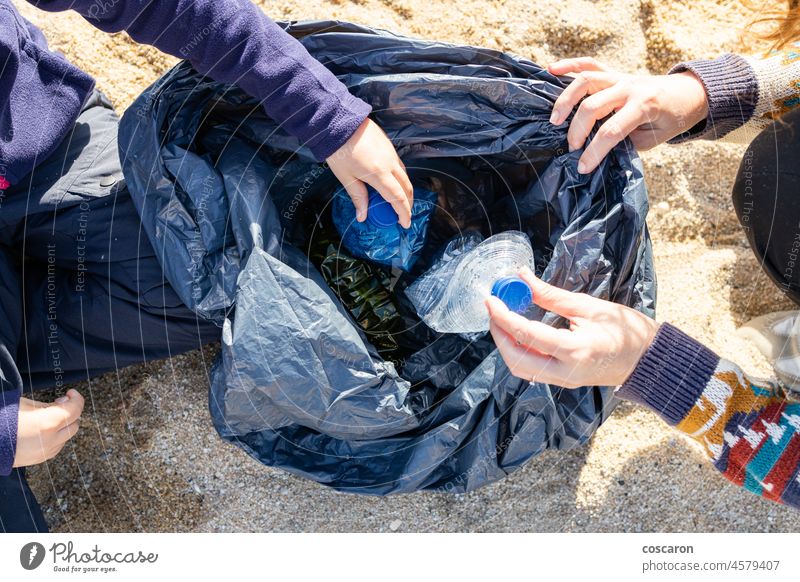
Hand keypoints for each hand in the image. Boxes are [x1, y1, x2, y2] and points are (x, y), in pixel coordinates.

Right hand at [13, 389, 83, 467]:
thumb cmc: (3, 419)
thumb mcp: (26, 405)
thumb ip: (48, 405)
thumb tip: (62, 404)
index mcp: (49, 423)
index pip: (75, 409)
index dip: (76, 399)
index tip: (70, 393)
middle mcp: (51, 440)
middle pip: (74, 423)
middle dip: (70, 412)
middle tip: (58, 403)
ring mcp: (46, 452)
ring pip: (67, 437)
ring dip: (63, 426)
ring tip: (48, 417)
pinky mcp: (39, 459)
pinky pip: (57, 447)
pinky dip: (56, 437)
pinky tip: (43, 430)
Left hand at [326, 118, 413, 227]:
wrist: (339, 121)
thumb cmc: (339, 150)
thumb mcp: (346, 177)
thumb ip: (358, 197)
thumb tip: (363, 216)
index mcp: (378, 173)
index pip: (397, 198)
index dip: (403, 213)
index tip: (405, 224)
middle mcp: (389, 163)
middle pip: (406, 188)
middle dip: (408, 204)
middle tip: (403, 216)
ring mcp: (391, 153)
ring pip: (405, 176)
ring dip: (406, 191)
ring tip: (400, 202)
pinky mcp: (389, 146)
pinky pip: (400, 166)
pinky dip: (401, 178)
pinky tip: (394, 183)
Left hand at [486, 267, 658, 387]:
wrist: (649, 360)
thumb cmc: (626, 330)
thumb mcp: (588, 306)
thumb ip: (551, 295)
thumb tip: (522, 277)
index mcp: (574, 350)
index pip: (526, 334)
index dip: (503, 316)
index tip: (490, 299)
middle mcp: (565, 371)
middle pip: (515, 358)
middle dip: (498, 333)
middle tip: (493, 308)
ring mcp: (563, 380)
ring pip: (520, 368)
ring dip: (505, 344)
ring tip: (502, 318)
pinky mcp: (563, 381)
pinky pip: (531, 370)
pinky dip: (518, 351)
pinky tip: (517, 332)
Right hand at [548, 57, 708, 173]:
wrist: (687, 94)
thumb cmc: (671, 119)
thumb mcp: (653, 138)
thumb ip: (626, 141)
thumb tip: (597, 149)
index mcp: (645, 105)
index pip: (612, 131)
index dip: (594, 152)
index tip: (582, 167)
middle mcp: (630, 87)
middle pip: (592, 106)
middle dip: (577, 131)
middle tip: (572, 148)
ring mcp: (620, 76)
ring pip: (585, 81)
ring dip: (566, 101)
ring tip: (555, 120)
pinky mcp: (614, 72)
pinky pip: (588, 64)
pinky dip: (569, 65)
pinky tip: (551, 70)